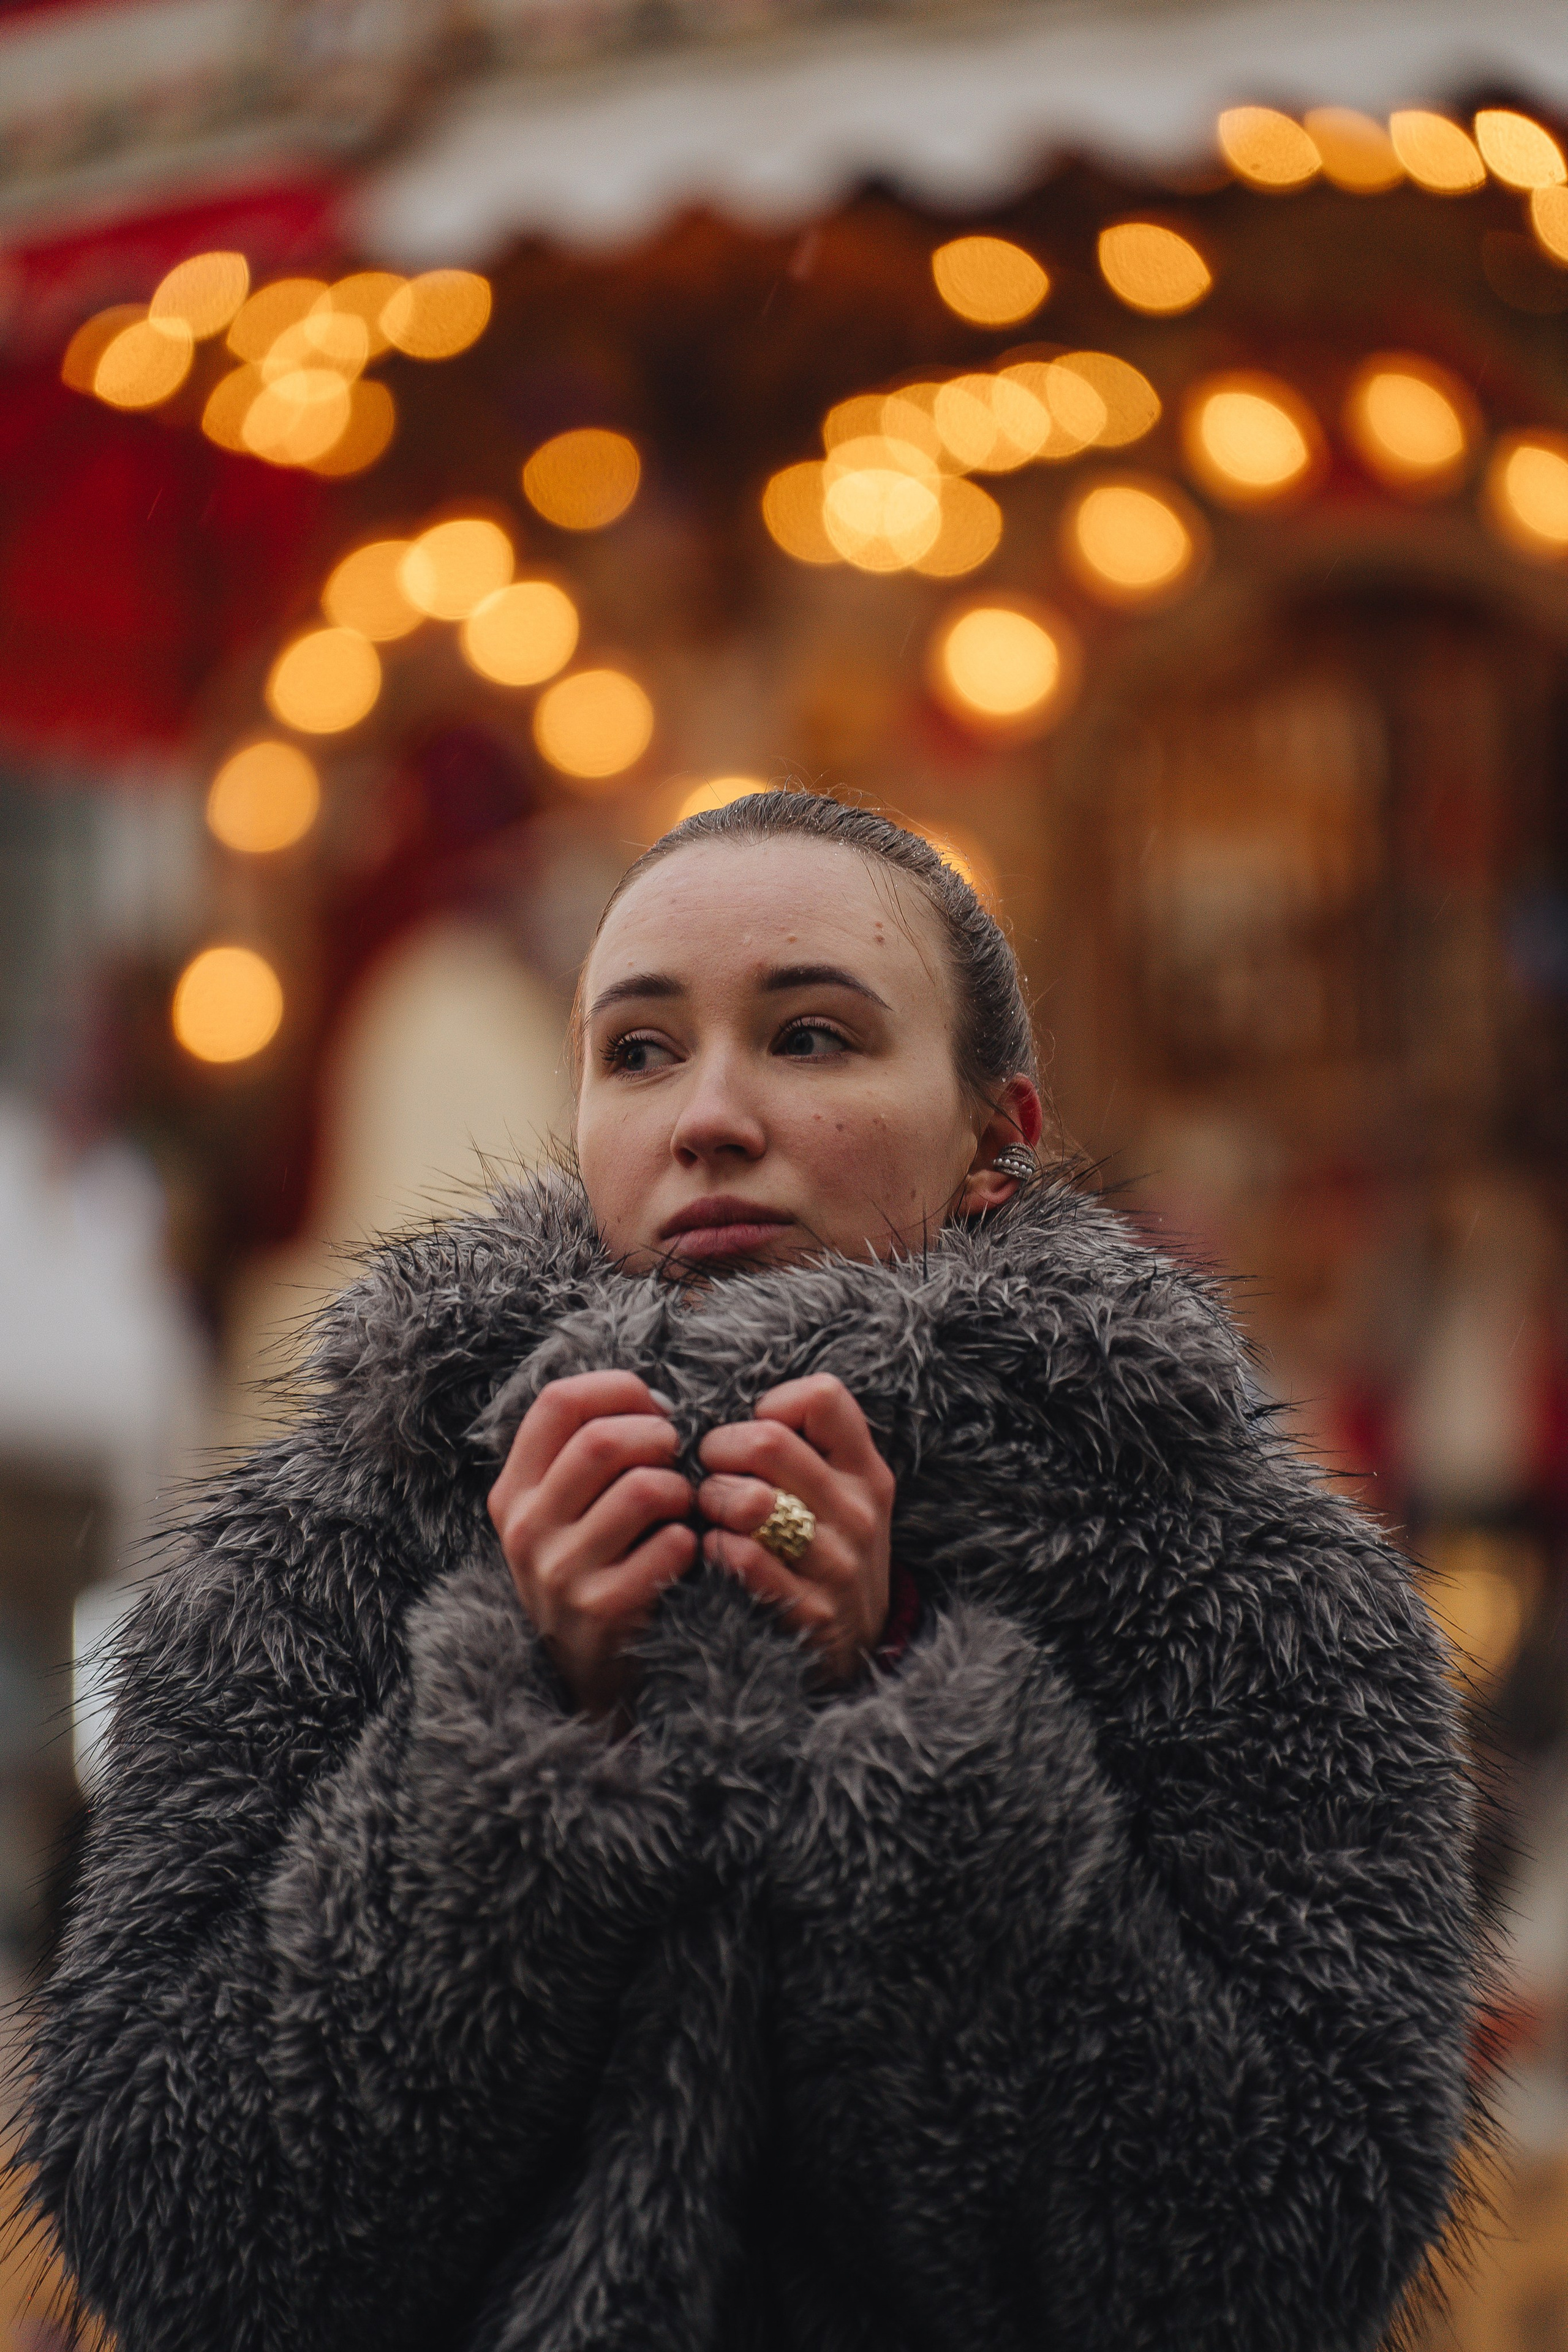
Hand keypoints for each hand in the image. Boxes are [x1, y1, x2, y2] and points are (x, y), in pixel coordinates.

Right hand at [487, 1371, 696, 1718]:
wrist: (589, 1676)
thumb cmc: (594, 1570)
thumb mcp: (564, 1513)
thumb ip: (586, 1455)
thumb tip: (655, 1399)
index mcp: (513, 1491)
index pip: (559, 1401)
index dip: (619, 1391)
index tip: (651, 1411)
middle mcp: (525, 1528)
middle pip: (604, 1439)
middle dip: (659, 1437)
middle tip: (676, 1459)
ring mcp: (559, 1573)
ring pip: (645, 1488)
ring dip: (682, 1490)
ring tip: (681, 1508)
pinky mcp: (602, 1610)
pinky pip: (671, 1543)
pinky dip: (691, 1539)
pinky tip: (683, 1552)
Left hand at [697, 1374, 893, 1684]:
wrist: (854, 1653)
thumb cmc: (824, 1555)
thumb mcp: (838, 1497)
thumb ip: (801, 1450)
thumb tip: (732, 1408)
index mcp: (865, 1472)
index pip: (823, 1397)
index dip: (772, 1404)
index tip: (755, 1433)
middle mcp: (859, 1513)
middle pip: (768, 1442)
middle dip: (718, 1450)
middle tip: (710, 1472)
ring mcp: (838, 1565)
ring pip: (751, 1502)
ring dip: (712, 1501)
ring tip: (711, 1514)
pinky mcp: (810, 1613)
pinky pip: (745, 1560)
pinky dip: (716, 1550)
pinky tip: (716, 1553)